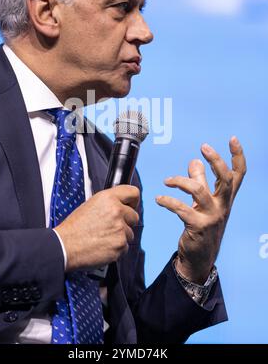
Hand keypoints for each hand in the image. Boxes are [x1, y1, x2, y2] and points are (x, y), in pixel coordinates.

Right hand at [54, 185, 139, 271]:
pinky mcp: (120, 245)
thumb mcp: (90, 204)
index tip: (131, 205)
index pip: (133, 193)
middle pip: (134, 216)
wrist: (65, 246)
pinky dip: (117, 248)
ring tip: (103, 237)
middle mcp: (116, 211)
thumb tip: (120, 205)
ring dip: (120, 236)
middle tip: (112, 226)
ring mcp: (120, 228)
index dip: (133, 201)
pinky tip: (104, 246)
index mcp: (108, 198)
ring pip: (130, 233)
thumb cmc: (74, 228)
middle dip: (126, 222)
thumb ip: (108, 203)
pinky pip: (125, 247)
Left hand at [156, 136, 245, 283]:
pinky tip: (159, 199)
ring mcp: (212, 217)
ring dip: (180, 182)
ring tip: (167, 181)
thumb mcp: (203, 202)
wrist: (199, 257)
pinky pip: (182, 209)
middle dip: (216, 161)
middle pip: (225, 179)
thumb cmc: (202, 225)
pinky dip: (168, 202)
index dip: (238, 156)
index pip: (238, 174)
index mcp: (225, 198)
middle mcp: (223, 206)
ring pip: (199, 191)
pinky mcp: (198, 227)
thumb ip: (200, 180)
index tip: (233, 139)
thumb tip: (194, 160)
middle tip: (203, 147)